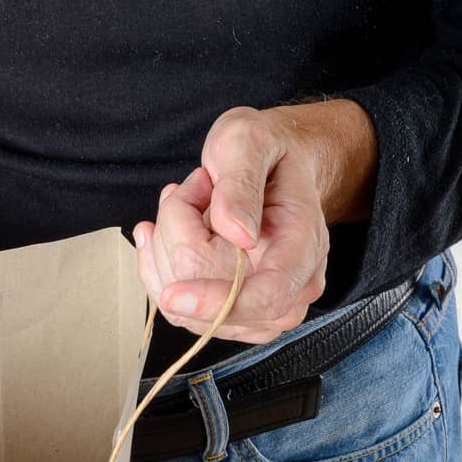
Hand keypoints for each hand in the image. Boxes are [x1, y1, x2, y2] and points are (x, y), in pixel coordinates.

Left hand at [132, 100, 377, 343]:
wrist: (275, 168)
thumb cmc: (266, 152)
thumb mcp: (249, 141)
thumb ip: (240, 183)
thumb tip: (237, 232)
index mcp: (304, 247)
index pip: (268, 295)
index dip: (218, 302)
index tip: (173, 296)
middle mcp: (291, 289)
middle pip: (209, 295)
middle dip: (178, 238)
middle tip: (190, 188)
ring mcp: (261, 312)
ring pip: (185, 309)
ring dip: (165, 250)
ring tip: (185, 200)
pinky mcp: (230, 319)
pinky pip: (177, 311)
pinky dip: (157, 268)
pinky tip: (167, 229)